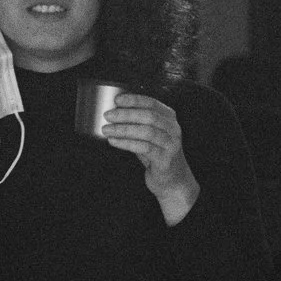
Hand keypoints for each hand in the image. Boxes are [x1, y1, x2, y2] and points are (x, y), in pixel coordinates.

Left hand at [100, 93, 200, 222]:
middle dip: (126, 114)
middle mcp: (173, 129)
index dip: (134, 100)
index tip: (117, 100)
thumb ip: (137, 124)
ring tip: (107, 129)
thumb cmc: (157, 155)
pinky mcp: (165, 159)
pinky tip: (113, 141)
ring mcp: (171, 144)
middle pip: (149, 116)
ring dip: (124, 129)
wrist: (172, 180)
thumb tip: (114, 113)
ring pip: (147, 131)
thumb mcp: (148, 136)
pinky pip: (144, 148)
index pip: (151, 103)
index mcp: (169, 119)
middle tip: (108, 115)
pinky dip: (126, 143)